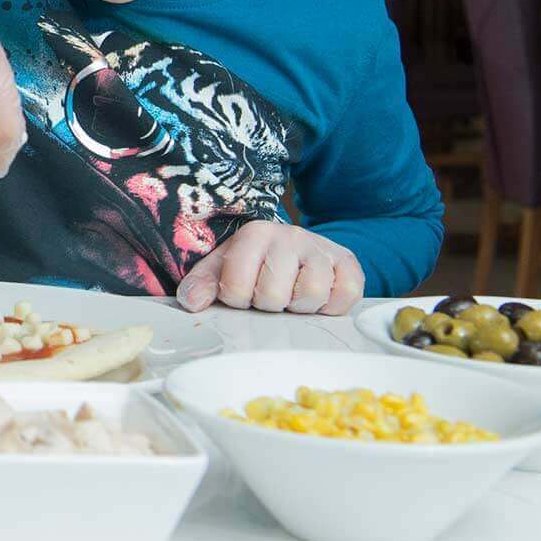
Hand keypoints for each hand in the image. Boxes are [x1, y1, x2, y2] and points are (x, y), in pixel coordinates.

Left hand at [177, 220, 363, 314]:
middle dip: (268, 303)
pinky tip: (318, 297)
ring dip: (300, 305)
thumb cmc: (255, 262)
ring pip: (311, 295)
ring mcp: (322, 248)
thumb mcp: (222, 267)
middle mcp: (290, 236)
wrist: (294, 246)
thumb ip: (202, 284)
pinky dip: (332, 305)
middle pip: (274, 295)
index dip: (237, 298)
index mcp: (254, 234)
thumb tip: (191, 302)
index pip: (236, 287)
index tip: (241, 291)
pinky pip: (346, 295)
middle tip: (270, 293)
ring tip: (292, 294)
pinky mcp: (349, 263)